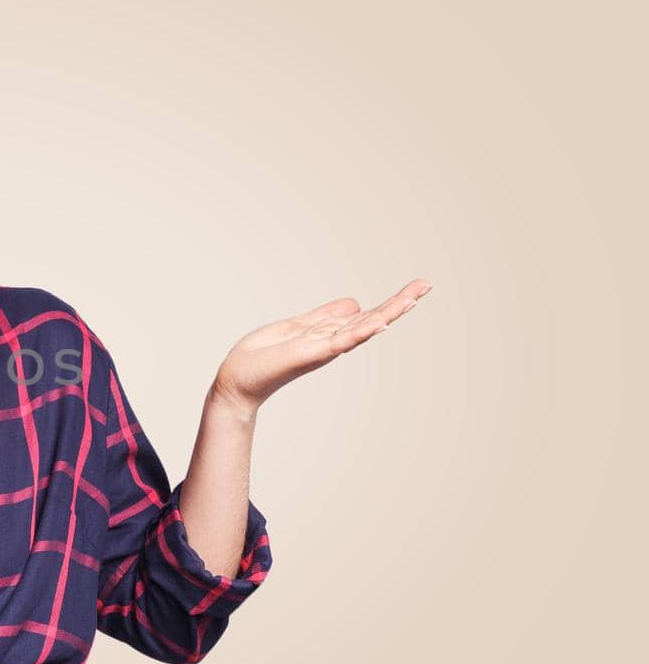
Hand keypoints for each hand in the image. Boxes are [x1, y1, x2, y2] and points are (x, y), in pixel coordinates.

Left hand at [212, 278, 432, 411]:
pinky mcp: (310, 353)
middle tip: (427, 285)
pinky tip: (379, 323)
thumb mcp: (298, 326)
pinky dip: (358, 333)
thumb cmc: (263, 356)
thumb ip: (325, 317)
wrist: (237, 378)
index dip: (393, 301)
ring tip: (413, 298)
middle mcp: (333, 342)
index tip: (419, 286)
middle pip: (374, 319)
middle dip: (400, 303)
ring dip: (388, 313)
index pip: (368, 314)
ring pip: (363, 328)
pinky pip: (339, 341)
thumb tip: (354, 303)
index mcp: (330, 333)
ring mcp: (324, 348)